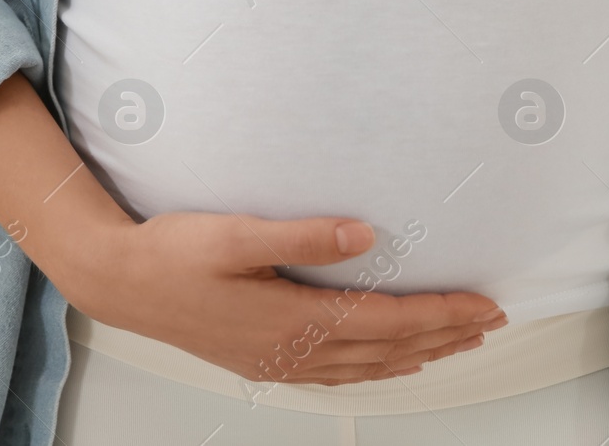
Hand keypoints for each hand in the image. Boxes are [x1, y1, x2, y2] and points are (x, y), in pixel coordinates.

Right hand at [66, 211, 507, 386]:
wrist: (118, 281)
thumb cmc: (171, 253)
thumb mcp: (235, 234)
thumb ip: (302, 236)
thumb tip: (366, 236)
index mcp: (291, 320)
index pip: (387, 322)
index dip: (440, 314)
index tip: (483, 305)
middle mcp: (290, 350)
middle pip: (387, 350)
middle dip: (444, 337)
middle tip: (490, 323)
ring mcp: (277, 361)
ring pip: (367, 367)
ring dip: (417, 355)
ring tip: (455, 343)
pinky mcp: (263, 360)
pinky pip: (337, 373)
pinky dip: (376, 369)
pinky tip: (387, 363)